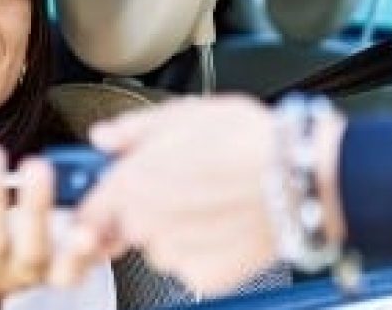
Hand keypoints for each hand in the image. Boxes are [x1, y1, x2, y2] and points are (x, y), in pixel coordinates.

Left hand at [0, 145, 81, 308]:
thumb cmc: (13, 254)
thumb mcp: (50, 242)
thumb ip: (79, 219)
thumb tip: (108, 187)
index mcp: (51, 268)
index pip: (72, 268)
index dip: (82, 253)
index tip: (88, 228)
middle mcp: (19, 274)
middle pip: (32, 248)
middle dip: (37, 206)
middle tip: (38, 166)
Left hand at [56, 96, 345, 294]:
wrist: (301, 180)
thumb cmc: (249, 141)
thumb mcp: (184, 114)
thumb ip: (134, 129)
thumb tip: (104, 137)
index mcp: (130, 183)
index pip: (90, 208)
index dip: (101, 204)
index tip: (111, 201)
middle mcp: (144, 223)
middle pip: (129, 227)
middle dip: (148, 212)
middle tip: (187, 190)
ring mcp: (174, 255)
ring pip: (162, 248)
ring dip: (178, 233)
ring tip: (215, 205)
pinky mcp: (204, 277)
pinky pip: (193, 267)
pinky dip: (206, 252)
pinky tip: (228, 225)